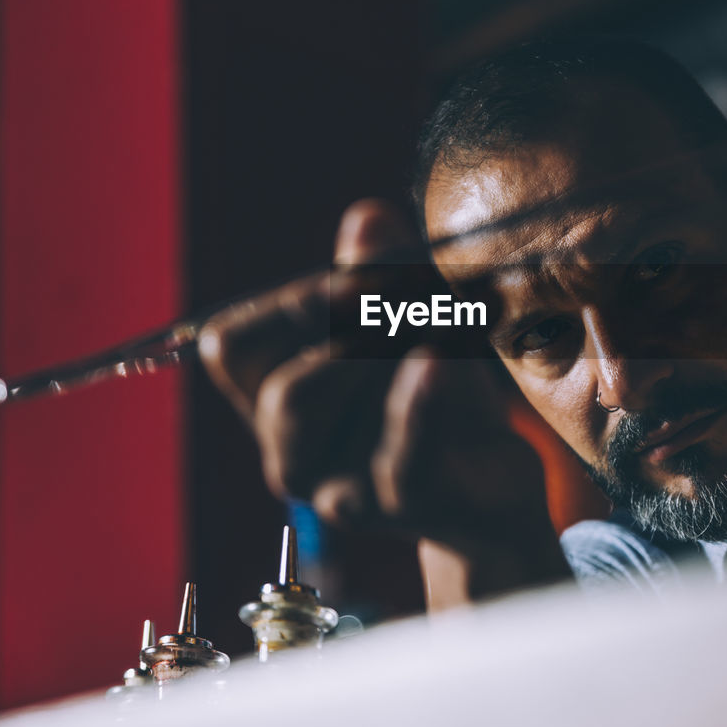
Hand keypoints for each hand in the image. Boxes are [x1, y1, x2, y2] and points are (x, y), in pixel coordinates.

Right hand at [197, 199, 568, 604]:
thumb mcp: (414, 324)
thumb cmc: (441, 396)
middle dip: (330, 318)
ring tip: (428, 323)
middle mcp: (291, 455)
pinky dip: (414, 401)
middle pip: (276, 384)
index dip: (288, 304)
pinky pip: (399, 453)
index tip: (356, 276)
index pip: (231, 348)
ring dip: (367, 349)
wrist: (495, 480)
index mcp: (278, 405)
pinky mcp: (399, 508)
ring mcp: (337, 491)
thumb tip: (367, 217)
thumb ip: (385, 274)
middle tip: (395, 288)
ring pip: (307, 406)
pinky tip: (435, 359)